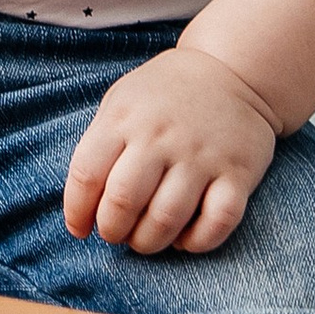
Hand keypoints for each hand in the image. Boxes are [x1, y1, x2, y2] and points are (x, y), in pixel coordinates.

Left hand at [62, 45, 276, 257]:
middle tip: (115, 233)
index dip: (76, 211)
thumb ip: (100, 146)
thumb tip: (84, 206)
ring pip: (166, 219)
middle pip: (123, 202)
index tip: (79, 228)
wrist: (232, 71)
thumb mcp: (121, 101)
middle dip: (112, 231)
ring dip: (148, 242)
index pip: (87, 174)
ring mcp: (202, 156)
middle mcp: (161, 137)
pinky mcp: (238, 173)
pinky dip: (196, 242)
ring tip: (144, 238)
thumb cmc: (164, 96)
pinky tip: (184, 238)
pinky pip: (216, 222)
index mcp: (124, 118)